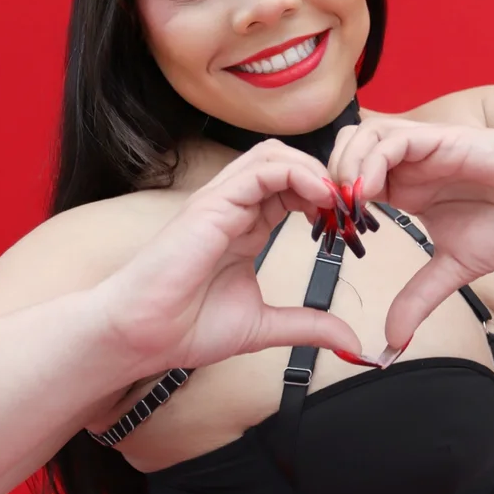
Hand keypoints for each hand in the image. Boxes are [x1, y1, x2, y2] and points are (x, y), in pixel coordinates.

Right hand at [93, 141, 362, 377]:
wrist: (141, 336)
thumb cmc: (185, 327)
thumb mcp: (264, 326)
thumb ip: (306, 325)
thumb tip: (349, 339)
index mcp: (247, 227)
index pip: (293, 188)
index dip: (328, 198)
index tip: (352, 226)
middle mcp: (235, 207)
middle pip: (287, 161)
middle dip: (326, 177)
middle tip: (351, 208)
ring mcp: (221, 201)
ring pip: (275, 155)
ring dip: (314, 170)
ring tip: (338, 201)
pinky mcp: (212, 204)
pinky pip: (261, 170)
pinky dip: (297, 175)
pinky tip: (320, 199)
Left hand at [328, 117, 493, 347]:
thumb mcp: (454, 269)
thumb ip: (419, 298)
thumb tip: (392, 342)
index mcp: (405, 187)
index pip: (346, 181)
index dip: (328, 203)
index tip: (328, 237)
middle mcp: (408, 164)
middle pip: (342, 151)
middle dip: (326, 180)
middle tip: (330, 218)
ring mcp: (423, 147)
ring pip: (359, 136)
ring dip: (344, 168)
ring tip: (348, 205)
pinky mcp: (442, 137)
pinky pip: (392, 137)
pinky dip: (372, 159)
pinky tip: (371, 192)